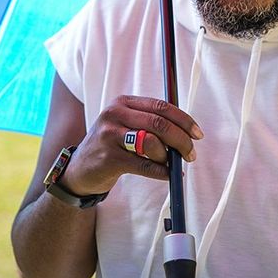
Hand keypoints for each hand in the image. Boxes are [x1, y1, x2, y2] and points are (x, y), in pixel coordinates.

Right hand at [60, 95, 202, 195]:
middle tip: (191, 154)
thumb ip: (150, 123)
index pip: (161, 106)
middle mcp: (114, 114)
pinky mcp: (109, 158)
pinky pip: (144, 165)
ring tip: (170, 164)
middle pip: (159, 123)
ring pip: (152, 143)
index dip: (184, 120)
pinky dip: (161, 171)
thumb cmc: (111, 146)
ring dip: (168, 156)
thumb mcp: (125, 125)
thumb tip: (186, 133)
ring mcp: (110, 136)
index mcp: (123, 103)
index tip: (197, 134)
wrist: (79, 170)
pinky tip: (167, 175)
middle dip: (182, 140)